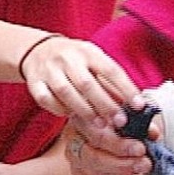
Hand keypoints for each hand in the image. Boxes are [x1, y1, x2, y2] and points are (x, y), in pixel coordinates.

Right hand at [21, 35, 143, 120]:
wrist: (39, 49)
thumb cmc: (76, 60)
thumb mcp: (94, 62)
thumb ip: (111, 82)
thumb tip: (135, 105)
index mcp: (89, 52)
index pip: (111, 70)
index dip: (126, 89)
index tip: (139, 106)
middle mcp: (68, 58)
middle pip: (88, 84)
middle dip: (106, 105)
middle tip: (120, 121)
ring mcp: (49, 70)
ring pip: (66, 93)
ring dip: (85, 111)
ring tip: (100, 125)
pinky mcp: (34, 81)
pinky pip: (46, 99)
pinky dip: (59, 109)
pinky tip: (69, 114)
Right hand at [65, 115, 154, 174]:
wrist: (109, 127)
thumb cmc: (119, 118)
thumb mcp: (130, 114)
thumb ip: (141, 121)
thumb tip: (153, 133)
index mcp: (84, 116)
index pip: (98, 135)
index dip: (121, 144)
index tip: (141, 149)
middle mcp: (73, 136)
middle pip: (94, 156)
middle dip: (123, 162)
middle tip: (145, 162)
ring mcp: (73, 155)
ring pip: (95, 171)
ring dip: (121, 172)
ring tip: (141, 167)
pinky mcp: (78, 170)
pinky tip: (128, 174)